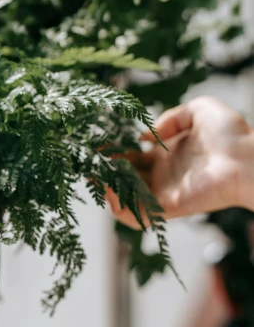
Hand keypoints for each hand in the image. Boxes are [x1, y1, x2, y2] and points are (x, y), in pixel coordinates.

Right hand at [108, 96, 253, 227]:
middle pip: (123, 178)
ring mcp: (164, 193)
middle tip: (88, 161)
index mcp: (167, 155)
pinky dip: (118, 208)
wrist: (248, 159)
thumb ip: (170, 118)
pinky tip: (109, 191)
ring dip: (106, 189)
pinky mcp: (168, 207)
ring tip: (96, 175)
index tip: (98, 144)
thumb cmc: (230, 135)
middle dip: (103, 171)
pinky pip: (136, 216)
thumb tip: (146, 137)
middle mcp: (163, 176)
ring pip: (124, 199)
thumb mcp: (199, 109)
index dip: (113, 152)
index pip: (132, 157)